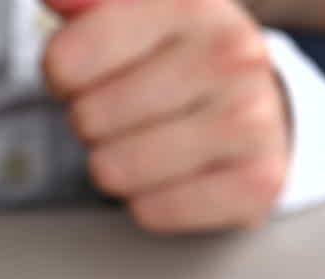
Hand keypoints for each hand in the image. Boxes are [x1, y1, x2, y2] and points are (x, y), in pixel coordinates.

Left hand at [43, 0, 289, 232]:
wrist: (264, 111)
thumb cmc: (182, 63)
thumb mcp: (137, 16)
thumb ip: (89, 3)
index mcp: (189, 5)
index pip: (65, 61)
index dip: (60, 78)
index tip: (87, 76)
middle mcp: (229, 54)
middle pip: (87, 119)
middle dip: (93, 126)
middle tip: (130, 115)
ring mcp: (251, 119)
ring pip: (114, 170)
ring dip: (118, 167)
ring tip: (153, 144)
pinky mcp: (258, 182)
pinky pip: (151, 211)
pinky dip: (151, 203)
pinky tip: (178, 176)